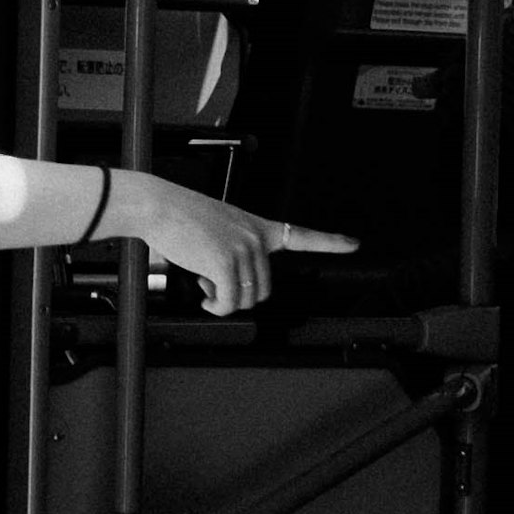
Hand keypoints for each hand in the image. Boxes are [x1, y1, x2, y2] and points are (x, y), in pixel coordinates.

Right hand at [122, 177, 353, 311]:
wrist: (159, 206)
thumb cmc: (179, 218)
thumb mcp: (217, 231)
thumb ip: (233, 256)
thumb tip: (226, 291)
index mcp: (257, 227)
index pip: (300, 234)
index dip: (330, 242)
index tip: (354, 244)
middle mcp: (256, 238)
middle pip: (263, 289)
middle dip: (238, 295)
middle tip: (211, 283)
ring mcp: (244, 249)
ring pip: (247, 298)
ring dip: (224, 301)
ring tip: (203, 283)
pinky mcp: (226, 262)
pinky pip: (230, 301)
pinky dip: (217, 307)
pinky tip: (205, 298)